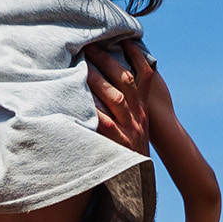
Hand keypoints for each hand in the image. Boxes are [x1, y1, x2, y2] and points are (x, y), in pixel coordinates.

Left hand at [84, 40, 153, 156]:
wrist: (138, 183)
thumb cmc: (129, 152)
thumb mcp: (135, 127)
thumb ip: (126, 109)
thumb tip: (111, 88)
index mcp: (142, 110)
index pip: (144, 75)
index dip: (136, 55)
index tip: (124, 38)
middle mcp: (137, 116)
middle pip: (125, 80)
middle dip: (108, 60)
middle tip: (90, 44)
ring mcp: (129, 129)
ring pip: (115, 98)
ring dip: (97, 79)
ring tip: (80, 65)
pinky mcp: (118, 143)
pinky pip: (103, 123)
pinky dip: (92, 110)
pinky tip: (78, 99)